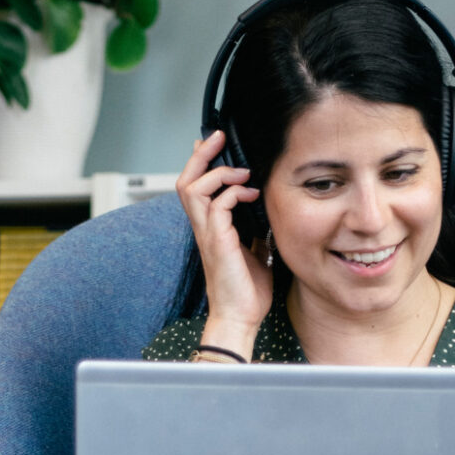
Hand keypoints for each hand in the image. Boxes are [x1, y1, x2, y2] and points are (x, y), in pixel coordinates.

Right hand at [177, 127, 272, 353]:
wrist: (241, 318)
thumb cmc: (246, 290)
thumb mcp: (256, 250)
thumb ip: (255, 228)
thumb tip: (268, 208)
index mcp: (210, 228)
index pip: (196, 186)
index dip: (201, 162)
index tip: (215, 144)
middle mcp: (203, 228)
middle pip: (185, 180)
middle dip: (200, 155)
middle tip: (216, 137)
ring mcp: (207, 234)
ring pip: (192, 188)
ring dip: (218, 172)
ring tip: (242, 172)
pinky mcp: (218, 242)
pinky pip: (218, 205)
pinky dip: (234, 193)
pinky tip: (252, 195)